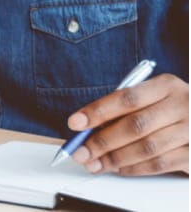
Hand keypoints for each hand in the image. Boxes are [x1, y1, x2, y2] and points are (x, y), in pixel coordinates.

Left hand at [68, 73, 188, 175]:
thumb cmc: (172, 107)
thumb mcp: (154, 97)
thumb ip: (126, 109)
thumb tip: (88, 128)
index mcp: (167, 86)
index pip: (127, 98)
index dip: (98, 111)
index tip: (75, 122)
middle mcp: (182, 106)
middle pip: (135, 125)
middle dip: (102, 141)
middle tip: (80, 152)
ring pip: (146, 148)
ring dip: (115, 158)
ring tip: (94, 164)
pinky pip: (160, 164)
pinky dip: (134, 168)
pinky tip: (118, 168)